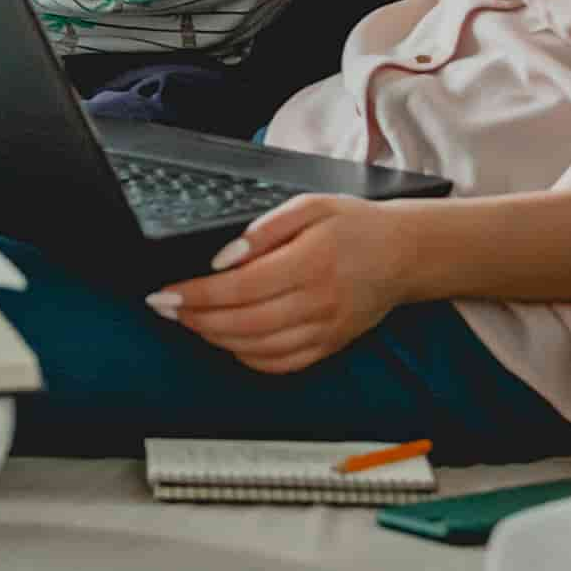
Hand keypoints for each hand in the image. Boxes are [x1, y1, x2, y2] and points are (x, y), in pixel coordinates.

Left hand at [148, 194, 433, 373]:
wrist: (404, 254)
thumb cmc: (356, 226)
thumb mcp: (310, 206)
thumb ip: (263, 229)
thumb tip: (224, 257)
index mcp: (310, 264)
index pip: (239, 287)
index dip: (196, 294)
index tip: (165, 293)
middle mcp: (317, 303)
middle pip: (242, 323)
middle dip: (194, 318)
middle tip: (166, 307)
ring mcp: (324, 330)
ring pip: (256, 348)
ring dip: (214, 338)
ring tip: (189, 320)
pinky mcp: (328, 346)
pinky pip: (280, 364)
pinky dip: (247, 357)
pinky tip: (228, 341)